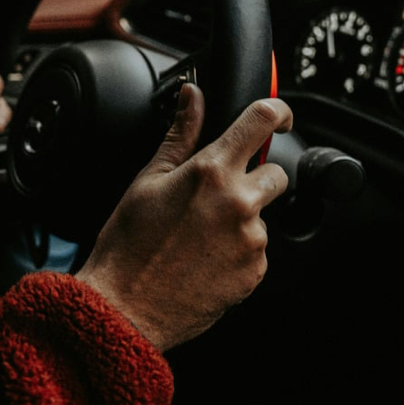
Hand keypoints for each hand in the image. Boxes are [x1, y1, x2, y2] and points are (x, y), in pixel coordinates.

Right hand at [75, 83, 292, 351]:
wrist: (126, 309)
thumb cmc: (129, 245)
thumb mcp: (148, 180)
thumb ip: (181, 133)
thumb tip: (192, 95)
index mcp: (211, 171)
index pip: (262, 120)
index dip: (277, 111)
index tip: (278, 118)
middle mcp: (239, 202)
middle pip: (276, 172)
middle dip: (254, 178)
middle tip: (216, 196)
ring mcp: (251, 240)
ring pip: (263, 216)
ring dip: (242, 220)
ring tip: (200, 236)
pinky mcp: (256, 272)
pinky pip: (257, 251)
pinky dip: (238, 252)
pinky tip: (206, 259)